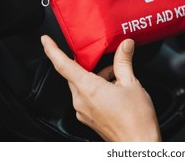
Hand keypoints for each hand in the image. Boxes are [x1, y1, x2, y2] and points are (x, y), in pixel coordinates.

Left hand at [41, 35, 160, 141]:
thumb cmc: (136, 119)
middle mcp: (81, 101)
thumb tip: (124, 45)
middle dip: (89, 64)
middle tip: (104, 56)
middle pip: (75, 74)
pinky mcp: (89, 118)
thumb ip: (124, 61)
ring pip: (83, 85)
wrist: (139, 144)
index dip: (52, 50)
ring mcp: (84, 111)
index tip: (45, 40)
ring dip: (97, 76)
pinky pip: (87, 96)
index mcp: (89, 89)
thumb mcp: (132, 83)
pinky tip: (115, 88)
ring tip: (118, 77)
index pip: (63, 65)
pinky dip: (98, 88)